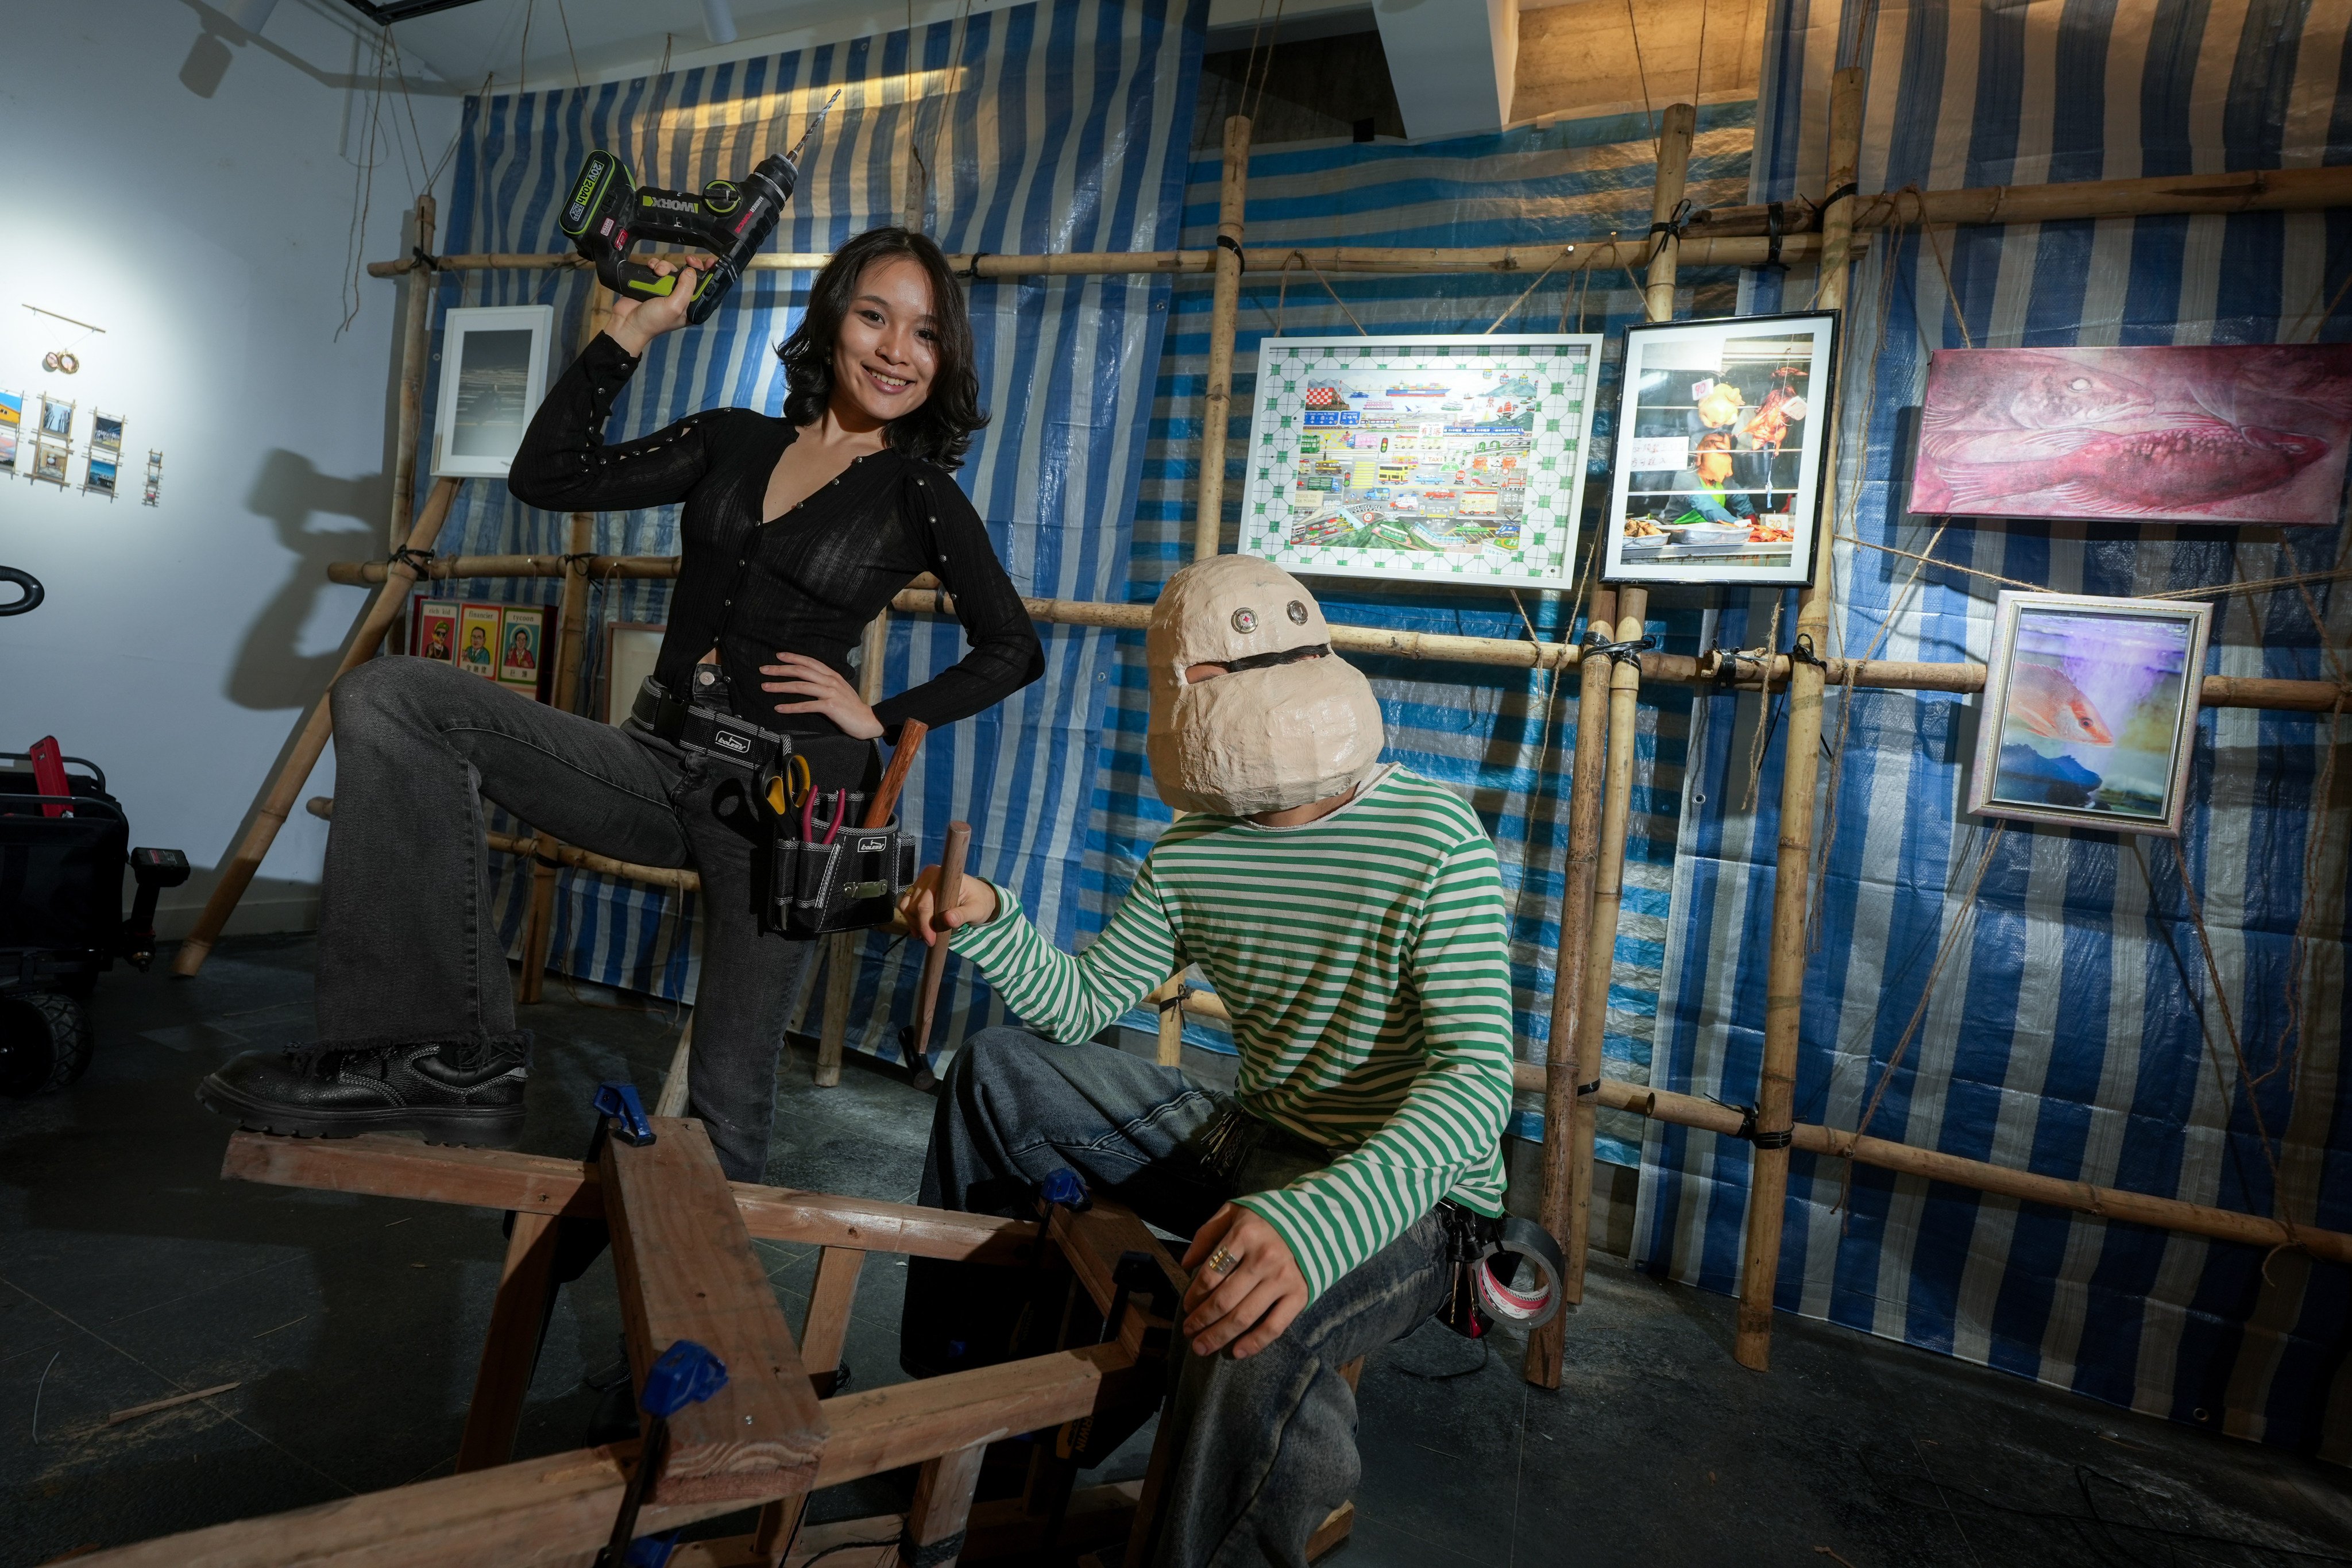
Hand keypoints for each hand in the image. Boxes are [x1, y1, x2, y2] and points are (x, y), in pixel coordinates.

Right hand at [605, 257, 708, 354]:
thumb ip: (686, 288)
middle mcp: (680, 297)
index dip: (707, 275)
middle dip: (687, 266)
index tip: (709, 262)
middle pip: (689, 275)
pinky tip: (651, 268)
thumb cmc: (653, 320)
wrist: (628, 322)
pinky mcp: (653, 283)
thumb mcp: (675, 306)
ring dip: (665, 266)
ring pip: (672, 269)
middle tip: (688, 260)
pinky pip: (657, 268)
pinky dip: (654, 265)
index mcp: (690, 306)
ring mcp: (666, 289)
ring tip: (657, 272)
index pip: (703, 288)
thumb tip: (691, 271)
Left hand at [759, 652, 882, 738]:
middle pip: (801, 670)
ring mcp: (830, 692)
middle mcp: (830, 680)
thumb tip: (809, 680)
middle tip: (763, 669)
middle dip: (780, 669)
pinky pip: (806, 705)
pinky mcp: (830, 706)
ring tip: (765, 687)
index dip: (793, 657)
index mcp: (832, 675)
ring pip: (801, 685)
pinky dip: (791, 707)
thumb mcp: (839, 689)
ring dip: (780, 686)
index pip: (809, 661)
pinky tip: (779, 708)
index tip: (777, 656)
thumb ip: (826, 683)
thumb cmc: (851, 707)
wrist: (868, 721)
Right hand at [898, 862, 998, 945]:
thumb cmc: (979, 901)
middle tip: (931, 942)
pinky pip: (906, 906)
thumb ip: (962, 915)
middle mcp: (928, 876)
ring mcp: (921, 882)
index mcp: (942, 877)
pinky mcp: (917, 890)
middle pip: (915, 906)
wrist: (980, 895)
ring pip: (908, 907)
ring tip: (927, 936)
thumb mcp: (976, 910)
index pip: (925, 903)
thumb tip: (948, 920)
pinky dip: (911, 919)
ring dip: (915, 924)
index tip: (931, 940)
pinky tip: (920, 931)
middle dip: (921, 927)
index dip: (925, 924)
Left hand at [1179, 1205, 1307, 1358]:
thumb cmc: (1270, 1216)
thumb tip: (1186, 1265)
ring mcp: (1283, 1279)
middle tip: (1188, 1332)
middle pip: (1224, 1300)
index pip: (1211, 1274)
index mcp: (1245, 1235)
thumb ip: (1207, 1233)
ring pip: (1244, 1317)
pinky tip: (1237, 1352)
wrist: (1320, 1220)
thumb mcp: (1235, 1211)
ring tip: (1201, 1347)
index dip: (1194, 1295)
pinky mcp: (1300, 1295)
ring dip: (1219, 1336)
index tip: (1187, 1306)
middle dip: (1201, 1320)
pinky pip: (1274, 1326)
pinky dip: (1254, 1343)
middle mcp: (1263, 1259)